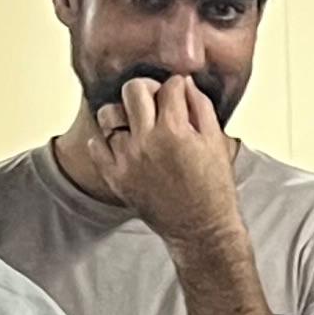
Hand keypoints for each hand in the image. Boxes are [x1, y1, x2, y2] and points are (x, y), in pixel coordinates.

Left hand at [91, 70, 244, 255]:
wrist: (202, 230)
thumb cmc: (214, 188)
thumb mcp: (217, 143)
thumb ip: (200, 107)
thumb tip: (185, 83)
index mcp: (176, 131)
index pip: (169, 86)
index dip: (178, 86)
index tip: (180, 94)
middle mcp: (147, 142)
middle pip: (133, 89)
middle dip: (147, 89)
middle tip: (155, 102)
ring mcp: (128, 160)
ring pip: (108, 114)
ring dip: (123, 113)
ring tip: (136, 124)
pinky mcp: (116, 178)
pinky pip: (96, 145)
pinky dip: (105, 140)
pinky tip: (123, 143)